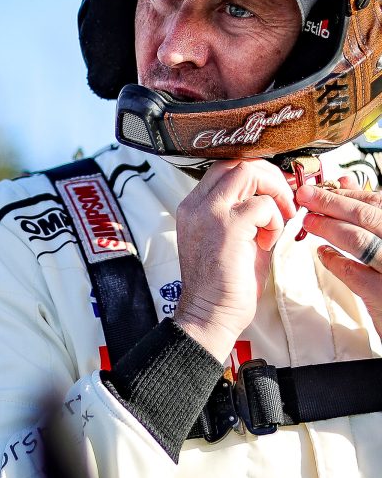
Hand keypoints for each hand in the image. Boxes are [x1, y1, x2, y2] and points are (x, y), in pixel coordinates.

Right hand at [174, 159, 295, 361]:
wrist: (209, 315)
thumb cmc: (223, 285)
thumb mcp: (229, 239)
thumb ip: (244, 212)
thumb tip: (274, 197)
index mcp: (194, 207)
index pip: (225, 168)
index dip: (256, 175)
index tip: (274, 194)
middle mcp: (197, 205)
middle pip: (237, 163)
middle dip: (269, 177)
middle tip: (283, 202)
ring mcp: (209, 213)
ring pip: (248, 172)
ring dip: (273, 193)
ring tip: (277, 221)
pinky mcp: (227, 227)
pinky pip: (262, 204)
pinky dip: (274, 220)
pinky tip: (267, 242)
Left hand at [297, 182, 381, 336]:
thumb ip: (369, 210)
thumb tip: (344, 181)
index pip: (376, 202)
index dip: (346, 193)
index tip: (321, 188)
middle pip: (365, 216)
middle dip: (330, 203)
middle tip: (305, 197)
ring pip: (358, 241)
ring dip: (328, 227)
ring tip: (308, 222)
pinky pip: (353, 272)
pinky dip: (334, 260)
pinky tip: (322, 254)